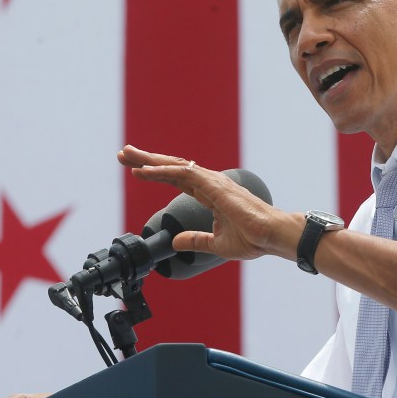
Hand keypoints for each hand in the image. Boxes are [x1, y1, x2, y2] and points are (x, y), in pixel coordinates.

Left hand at [117, 145, 296, 260]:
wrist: (272, 236)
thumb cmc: (254, 238)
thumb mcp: (217, 243)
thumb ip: (196, 240)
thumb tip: (175, 242)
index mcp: (211, 194)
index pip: (178, 178)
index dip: (157, 173)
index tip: (136, 171)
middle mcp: (210, 183)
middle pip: (172, 167)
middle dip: (147, 160)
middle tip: (124, 154)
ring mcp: (212, 183)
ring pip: (175, 166)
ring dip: (149, 161)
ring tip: (127, 156)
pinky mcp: (214, 186)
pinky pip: (183, 175)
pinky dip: (161, 172)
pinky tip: (144, 171)